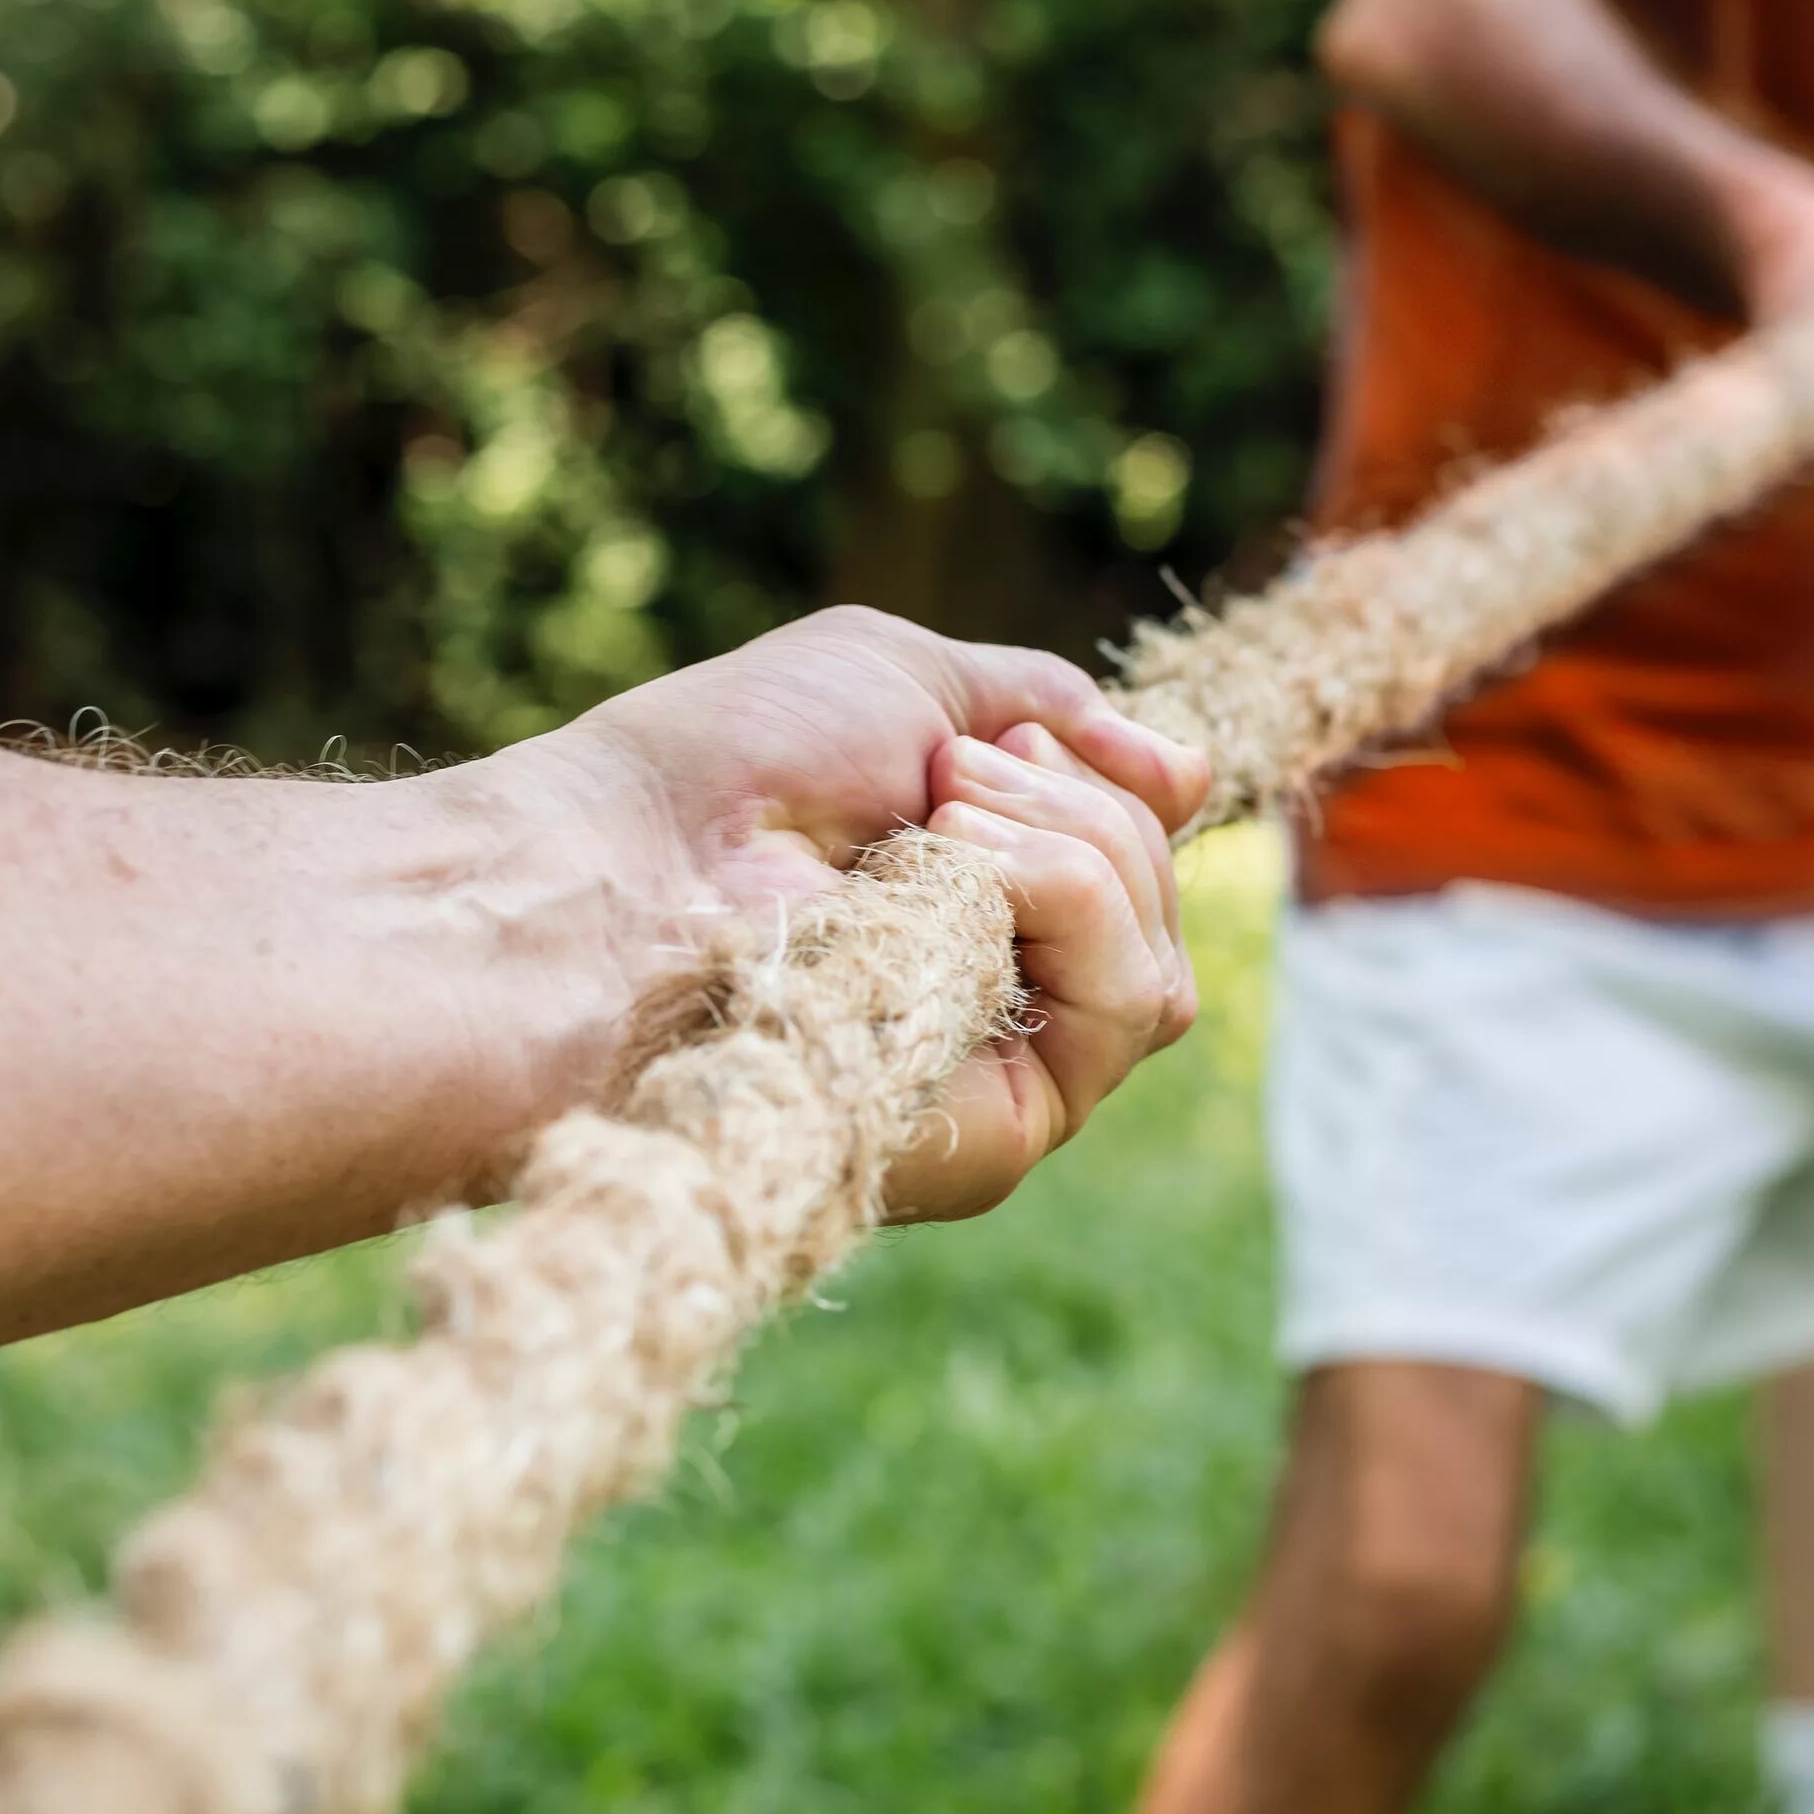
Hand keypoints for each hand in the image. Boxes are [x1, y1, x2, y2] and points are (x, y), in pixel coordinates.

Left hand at [539, 604, 1210, 1219]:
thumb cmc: (726, 768)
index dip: (1123, 786)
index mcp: (975, 899)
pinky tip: (954, 870)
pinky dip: (1067, 897)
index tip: (1033, 735)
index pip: (1136, 858)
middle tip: (946, 773)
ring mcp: (1004, 1069)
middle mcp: (997, 993)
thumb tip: (1190, 770)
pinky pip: (1131, 1002)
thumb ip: (1050, 712)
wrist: (623, 868)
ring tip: (937, 816)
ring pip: (1163, 962)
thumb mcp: (909, 682)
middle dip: (1082, 803)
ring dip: (1074, 847)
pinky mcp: (1004, 1130)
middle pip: (1160, 902)